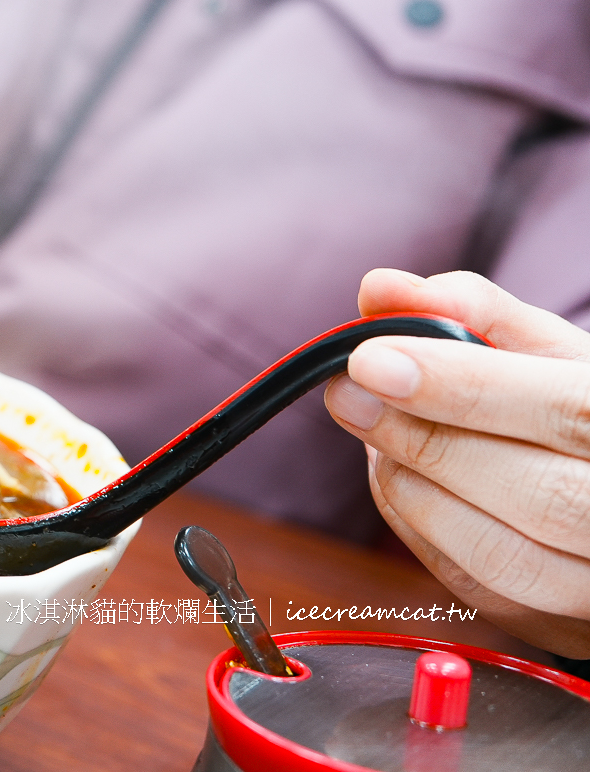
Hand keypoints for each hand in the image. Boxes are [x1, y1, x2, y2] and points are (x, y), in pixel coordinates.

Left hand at [324, 269, 589, 657]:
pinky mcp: (564, 625)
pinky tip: (404, 476)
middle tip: (350, 394)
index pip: (565, 409)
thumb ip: (471, 314)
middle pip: (535, 494)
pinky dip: (421, 526)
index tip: (371, 360)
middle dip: (422, 439)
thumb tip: (381, 291)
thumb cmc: (582, 413)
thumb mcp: (552, 354)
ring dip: (416, 487)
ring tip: (379, 433)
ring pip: (500, 555)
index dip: (462, 387)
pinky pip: (476, 585)